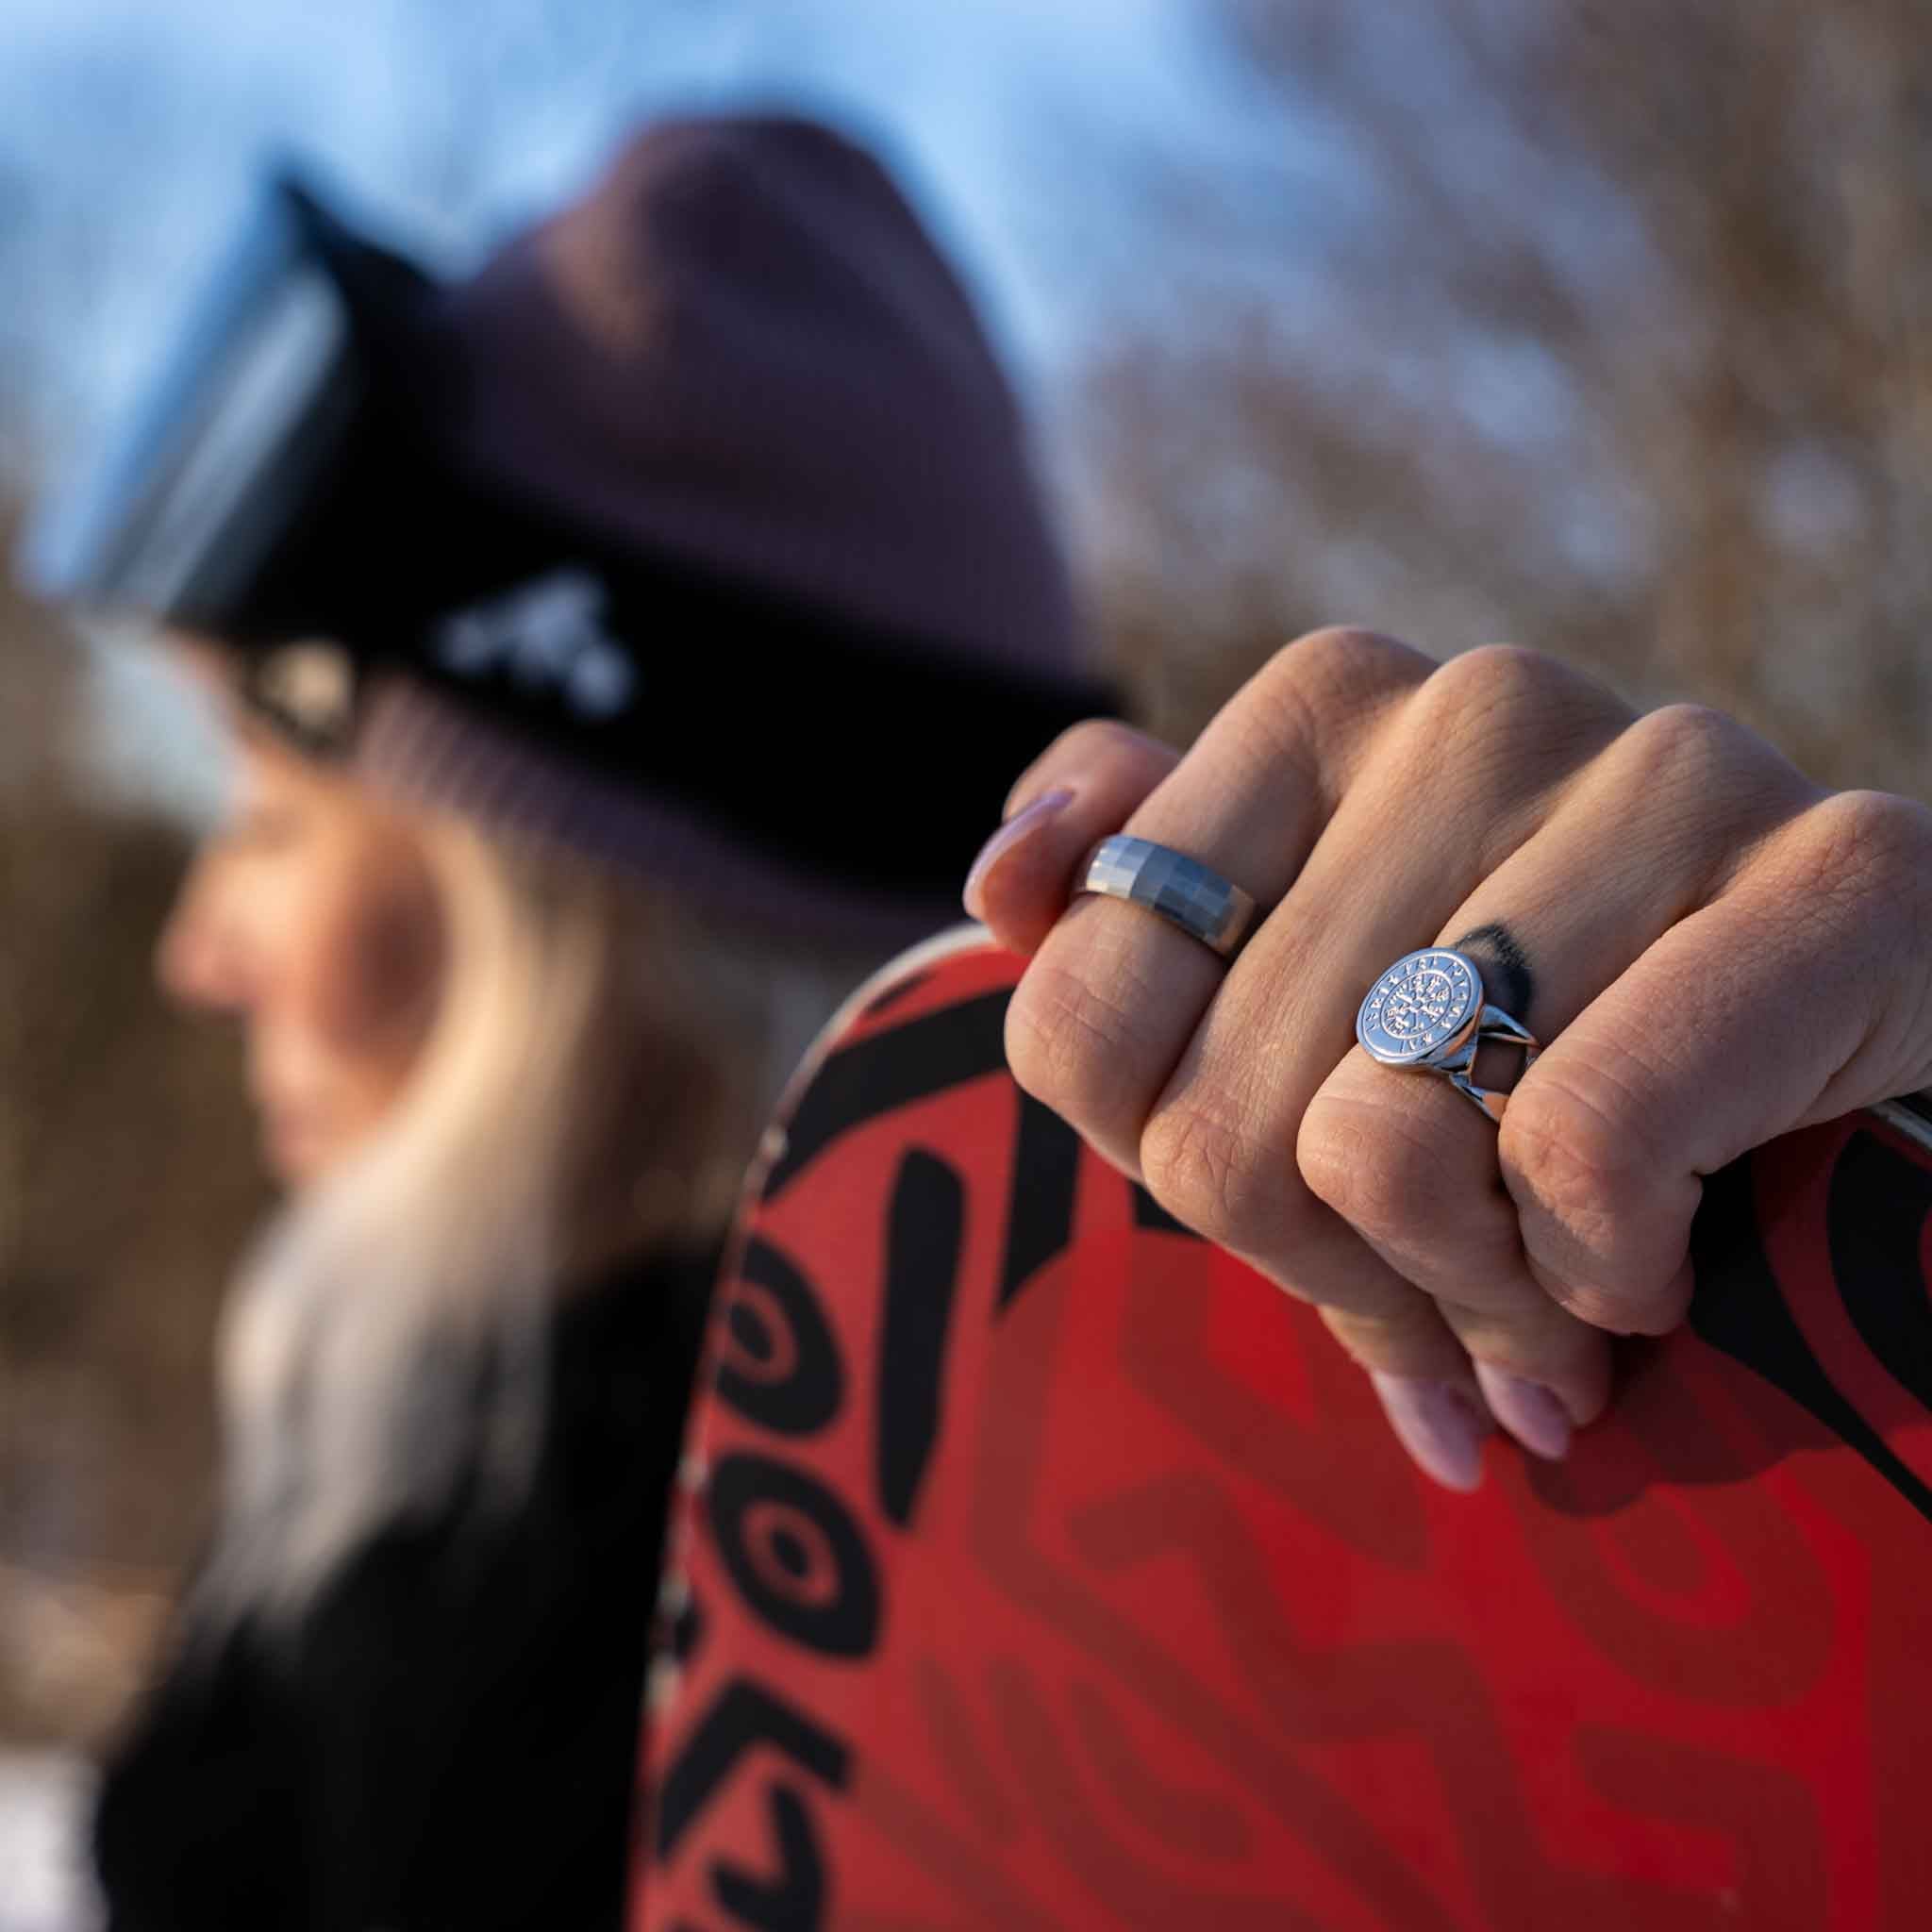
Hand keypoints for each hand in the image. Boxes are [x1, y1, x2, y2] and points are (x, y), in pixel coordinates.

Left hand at [963, 629, 1931, 1488]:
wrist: (1887, 1049)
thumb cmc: (1556, 1038)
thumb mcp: (1324, 983)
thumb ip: (1146, 906)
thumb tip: (1000, 883)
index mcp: (1315, 706)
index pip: (1075, 1017)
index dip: (1170, 1176)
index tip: (1285, 1216)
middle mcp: (1470, 702)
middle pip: (1218, 1124)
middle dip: (1329, 1277)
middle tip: (1441, 1320)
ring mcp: (1656, 767)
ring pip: (1384, 1147)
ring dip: (1470, 1298)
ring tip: (1547, 1303)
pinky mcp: (1837, 875)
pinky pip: (1580, 1151)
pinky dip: (1601, 1274)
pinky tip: (1655, 1265)